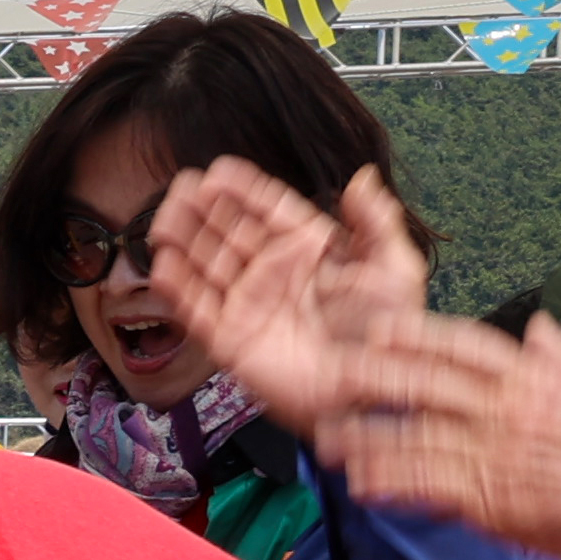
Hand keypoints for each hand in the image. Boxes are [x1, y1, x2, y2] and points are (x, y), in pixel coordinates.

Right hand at [151, 160, 429, 435]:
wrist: (374, 389)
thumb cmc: (391, 334)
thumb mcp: (397, 269)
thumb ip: (377, 222)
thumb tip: (360, 178)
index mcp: (309, 254)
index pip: (269, 214)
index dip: (244, 192)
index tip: (219, 171)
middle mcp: (273, 276)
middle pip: (229, 235)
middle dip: (204, 211)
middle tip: (182, 187)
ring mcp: (250, 308)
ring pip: (206, 267)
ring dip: (183, 242)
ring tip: (163, 219)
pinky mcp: (232, 341)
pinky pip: (197, 311)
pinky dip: (179, 290)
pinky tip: (164, 265)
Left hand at [325, 304, 560, 559]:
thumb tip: (541, 326)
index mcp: (533, 379)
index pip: (464, 345)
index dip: (416, 335)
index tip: (380, 328)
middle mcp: (505, 408)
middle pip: (424, 383)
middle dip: (373, 377)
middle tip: (332, 373)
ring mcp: (491, 451)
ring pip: (413, 435)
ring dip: (366, 437)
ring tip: (328, 438)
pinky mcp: (484, 496)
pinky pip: (423, 484)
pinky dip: (389, 482)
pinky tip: (360, 482)